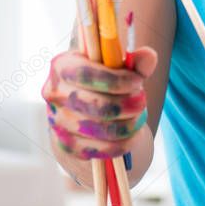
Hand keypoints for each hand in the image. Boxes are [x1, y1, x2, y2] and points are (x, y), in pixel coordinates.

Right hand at [41, 47, 156, 159]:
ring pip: (102, 129)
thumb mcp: (116, 68)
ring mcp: (58, 122)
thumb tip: (149, 56)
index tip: (139, 81)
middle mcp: (54, 94)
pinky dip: (123, 143)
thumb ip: (134, 62)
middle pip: (96, 105)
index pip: (85, 74)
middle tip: (142, 101)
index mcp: (61, 66)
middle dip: (128, 105)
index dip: (116, 80)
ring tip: (139, 117)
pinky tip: (132, 134)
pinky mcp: (67, 146)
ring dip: (129, 125)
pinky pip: (101, 149)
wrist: (81, 113)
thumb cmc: (102, 83)